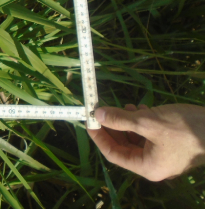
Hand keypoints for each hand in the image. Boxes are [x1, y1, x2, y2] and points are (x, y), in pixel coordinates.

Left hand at [88, 104, 204, 180]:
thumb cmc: (184, 129)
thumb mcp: (148, 121)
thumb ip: (121, 119)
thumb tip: (98, 114)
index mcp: (147, 167)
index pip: (114, 154)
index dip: (99, 136)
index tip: (89, 120)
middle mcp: (153, 164)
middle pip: (123, 146)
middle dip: (114, 127)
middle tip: (104, 109)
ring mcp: (162, 155)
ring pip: (135, 138)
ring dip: (127, 122)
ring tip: (127, 107)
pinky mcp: (170, 144)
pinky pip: (148, 135)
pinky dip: (141, 122)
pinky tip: (142, 108)